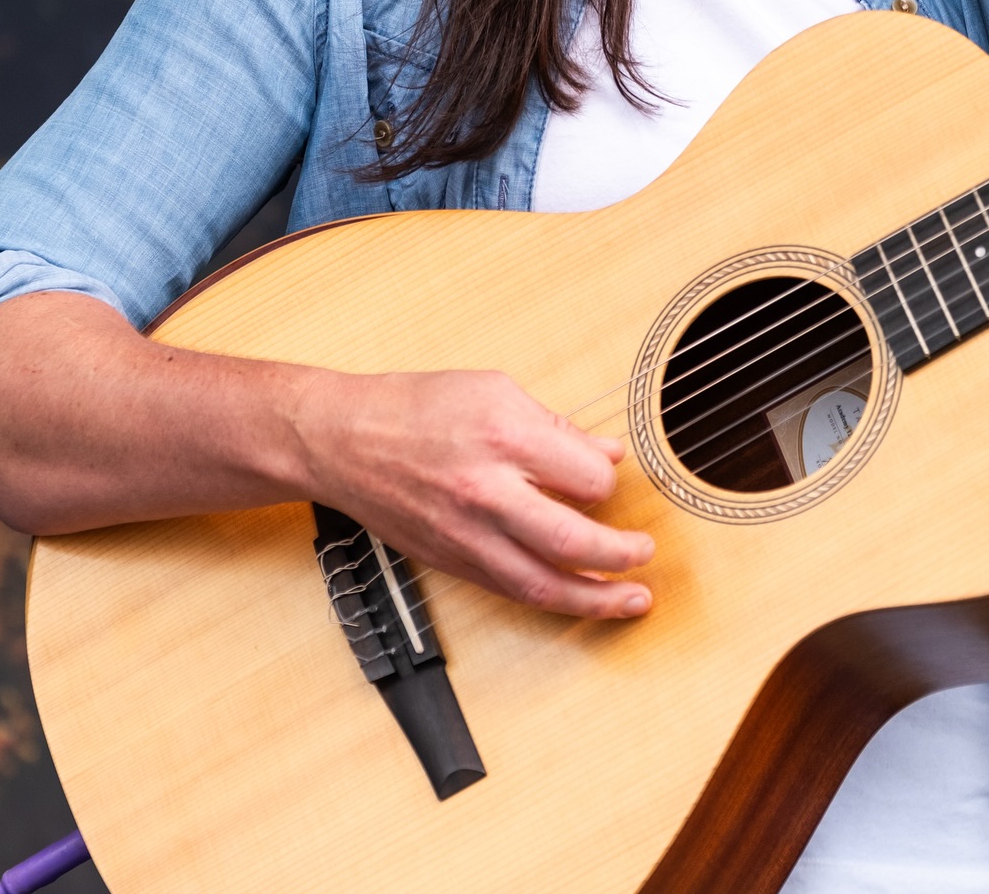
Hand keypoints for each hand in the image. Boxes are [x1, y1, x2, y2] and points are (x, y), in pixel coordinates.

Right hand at [291, 368, 653, 620]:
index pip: (586, 476)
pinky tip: (579, 598)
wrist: (342, 441)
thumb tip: (607, 453)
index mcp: (503, 436)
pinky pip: (512, 591)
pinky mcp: (452, 562)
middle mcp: (487, 492)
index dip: (608, 480)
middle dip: (620, 554)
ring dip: (597, 598)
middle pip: (571, 540)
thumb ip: (555, 426)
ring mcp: (467, 534)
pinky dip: (552, 599)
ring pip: (543, 584)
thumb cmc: (416, 406)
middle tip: (646, 551)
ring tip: (634, 600)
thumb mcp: (494, 389)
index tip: (610, 476)